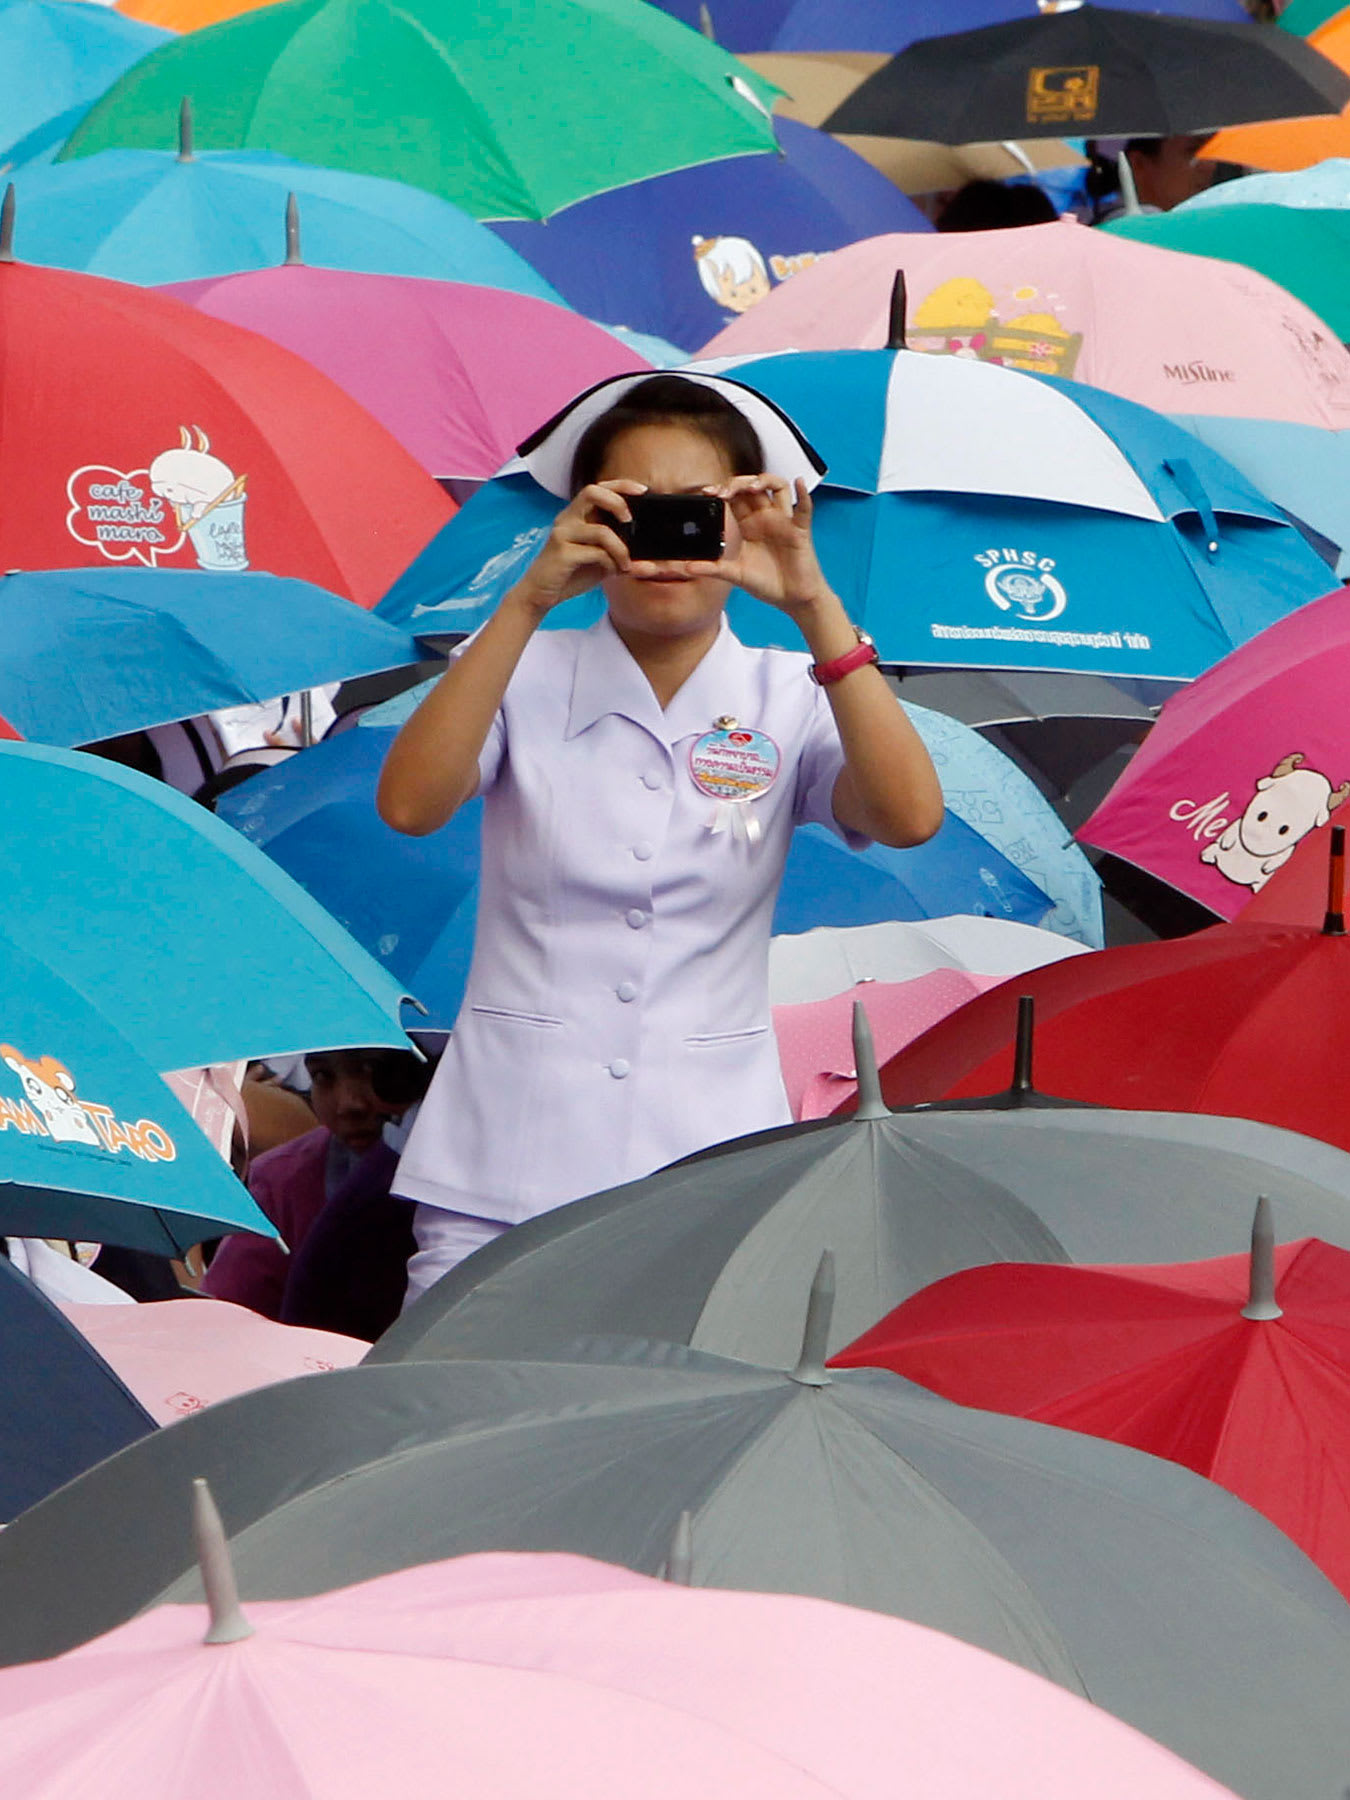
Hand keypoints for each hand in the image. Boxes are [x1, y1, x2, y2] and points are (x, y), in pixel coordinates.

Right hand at [511, 480, 647, 614]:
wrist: (540, 594)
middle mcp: (568, 518)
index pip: (599, 488)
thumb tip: (651, 564)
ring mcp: (563, 534)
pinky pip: (595, 553)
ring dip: (620, 548)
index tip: (643, 490)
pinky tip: (612, 571)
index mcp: (577, 515)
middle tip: (629, 521)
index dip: (621, 485)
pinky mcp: (562, 552)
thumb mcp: (601, 563)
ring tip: (625, 564)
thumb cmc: (571, 574)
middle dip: (617, 502)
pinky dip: (610, 562)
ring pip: (600, 530)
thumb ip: (622, 557)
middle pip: (592, 492)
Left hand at [684, 476, 832, 614]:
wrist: (793, 599)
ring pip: (778, 487)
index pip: (735, 497)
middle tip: (726, 492)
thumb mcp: (735, 575)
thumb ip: (713, 569)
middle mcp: (766, 518)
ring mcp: (783, 522)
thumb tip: (687, 567)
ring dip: (765, 481)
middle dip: (738, 483)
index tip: (709, 492)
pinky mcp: (800, 531)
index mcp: (749, 525)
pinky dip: (803, 494)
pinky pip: (804, 509)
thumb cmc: (768, 584)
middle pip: (753, 486)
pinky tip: (798, 483)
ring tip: (753, 487)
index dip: (723, 490)